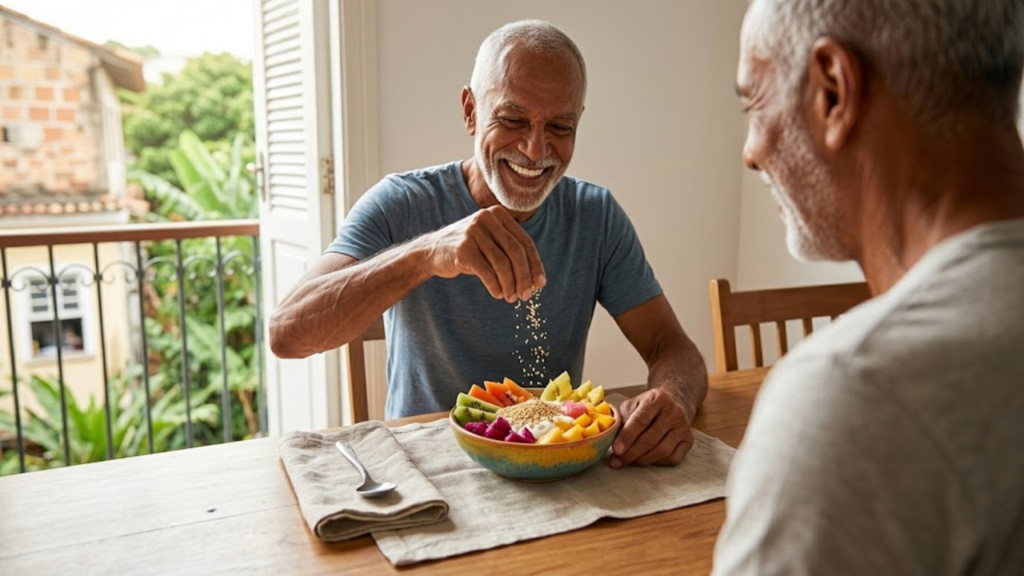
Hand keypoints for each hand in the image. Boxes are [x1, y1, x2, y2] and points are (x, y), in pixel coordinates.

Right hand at [424, 205, 545, 301]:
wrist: (432, 251)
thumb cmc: (468, 250)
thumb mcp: (490, 243)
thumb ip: (510, 253)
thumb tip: (535, 280)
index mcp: (498, 214)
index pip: (524, 242)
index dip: (535, 264)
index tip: (540, 284)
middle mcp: (486, 218)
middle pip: (515, 251)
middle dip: (524, 276)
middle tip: (526, 295)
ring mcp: (473, 232)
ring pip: (502, 263)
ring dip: (510, 284)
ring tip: (512, 298)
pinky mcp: (463, 248)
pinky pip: (486, 271)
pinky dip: (495, 286)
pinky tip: (498, 294)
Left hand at [609, 388, 693, 467]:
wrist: (674, 402)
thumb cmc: (648, 406)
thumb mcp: (633, 404)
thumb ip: (623, 419)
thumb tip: (611, 439)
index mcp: (657, 398)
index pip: (641, 420)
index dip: (627, 436)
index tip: (616, 450)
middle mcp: (674, 411)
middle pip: (651, 439)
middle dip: (631, 453)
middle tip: (617, 461)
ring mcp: (684, 426)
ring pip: (662, 451)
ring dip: (642, 460)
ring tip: (628, 461)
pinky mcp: (689, 439)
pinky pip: (672, 458)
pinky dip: (657, 462)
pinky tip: (646, 459)